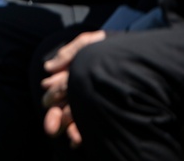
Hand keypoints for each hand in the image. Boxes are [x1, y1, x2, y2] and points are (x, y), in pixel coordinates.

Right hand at [41, 30, 106, 146]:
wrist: (136, 51)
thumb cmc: (109, 47)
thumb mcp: (88, 43)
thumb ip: (69, 53)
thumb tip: (47, 68)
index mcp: (73, 77)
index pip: (57, 90)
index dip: (52, 97)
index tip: (47, 102)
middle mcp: (81, 93)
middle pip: (63, 108)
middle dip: (55, 119)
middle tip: (51, 129)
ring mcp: (93, 104)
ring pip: (77, 119)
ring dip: (72, 130)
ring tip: (73, 138)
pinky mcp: (107, 113)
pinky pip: (92, 126)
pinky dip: (84, 134)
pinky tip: (80, 140)